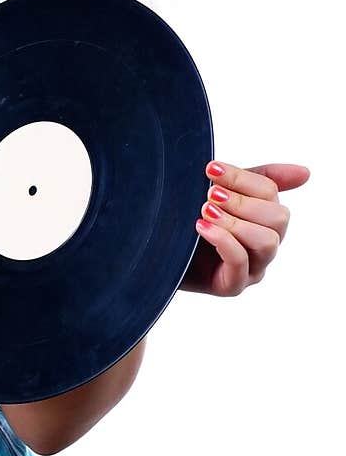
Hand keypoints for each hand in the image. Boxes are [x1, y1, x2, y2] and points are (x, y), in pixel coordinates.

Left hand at [179, 160, 309, 296]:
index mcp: (263, 217)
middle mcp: (263, 243)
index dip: (242, 179)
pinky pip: (241, 263)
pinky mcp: (232, 285)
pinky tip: (202, 227)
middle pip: (279, 218)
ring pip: (267, 242)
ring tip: (205, 212)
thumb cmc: (184, 219)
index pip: (271, 193)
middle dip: (242, 202)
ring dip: (235, 223)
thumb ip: (255, 180)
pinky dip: (223, 241)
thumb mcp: (217, 192)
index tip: (211, 169)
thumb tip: (305, 173)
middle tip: (210, 195)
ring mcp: (251, 267)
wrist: (150, 247)